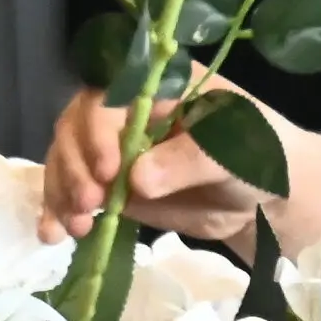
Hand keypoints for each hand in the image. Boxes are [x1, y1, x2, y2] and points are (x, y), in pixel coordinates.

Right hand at [40, 87, 266, 246]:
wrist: (266, 196)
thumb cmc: (258, 156)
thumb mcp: (234, 152)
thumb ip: (188, 161)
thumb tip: (137, 181)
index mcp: (157, 85)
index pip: (110, 94)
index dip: (99, 129)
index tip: (109, 170)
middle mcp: (125, 110)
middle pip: (77, 126)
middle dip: (75, 166)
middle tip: (89, 203)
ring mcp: (114, 149)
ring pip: (68, 160)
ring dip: (62, 192)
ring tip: (75, 228)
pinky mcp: (111, 186)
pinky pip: (76, 193)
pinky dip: (60, 212)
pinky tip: (54, 234)